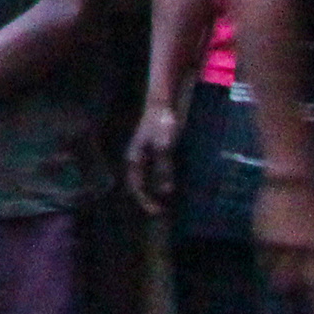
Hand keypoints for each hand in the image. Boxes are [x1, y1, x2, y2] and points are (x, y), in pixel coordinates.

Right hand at [124, 100, 181, 215]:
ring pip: (152, 177)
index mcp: (134, 159)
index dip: (145, 200)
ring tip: (173, 201)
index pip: (135, 185)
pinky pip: (162, 169)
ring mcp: (150, 153)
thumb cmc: (160, 122)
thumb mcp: (163, 147)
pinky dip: (168, 179)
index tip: (157, 211)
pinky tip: (180, 182)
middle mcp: (139, 158)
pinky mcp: (161, 149)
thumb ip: (164, 169)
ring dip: (160, 189)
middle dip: (152, 198)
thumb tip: (165, 191)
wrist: (165, 101)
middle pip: (142, 183)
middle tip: (165, 210)